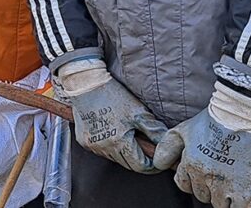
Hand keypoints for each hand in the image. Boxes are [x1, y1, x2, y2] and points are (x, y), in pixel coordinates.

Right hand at [55, 58, 167, 173]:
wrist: (86, 84)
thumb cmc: (112, 96)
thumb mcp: (138, 112)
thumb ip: (154, 131)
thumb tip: (166, 144)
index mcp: (119, 142)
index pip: (140, 166)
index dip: (152, 165)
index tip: (157, 159)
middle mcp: (104, 148)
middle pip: (127, 164)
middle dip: (138, 158)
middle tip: (145, 144)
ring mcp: (92, 145)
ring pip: (115, 158)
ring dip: (124, 152)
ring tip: (128, 134)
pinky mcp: (84, 141)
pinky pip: (102, 150)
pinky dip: (110, 145)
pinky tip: (113, 131)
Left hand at [153, 82, 250, 207]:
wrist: (238, 116)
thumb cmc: (211, 120)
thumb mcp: (182, 130)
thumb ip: (166, 148)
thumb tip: (157, 165)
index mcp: (189, 164)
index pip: (183, 185)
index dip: (190, 180)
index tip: (200, 173)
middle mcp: (204, 176)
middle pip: (201, 195)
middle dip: (206, 188)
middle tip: (216, 175)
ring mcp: (224, 183)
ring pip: (219, 204)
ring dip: (222, 198)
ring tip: (228, 185)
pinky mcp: (244, 186)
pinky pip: (241, 207)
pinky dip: (240, 206)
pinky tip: (240, 201)